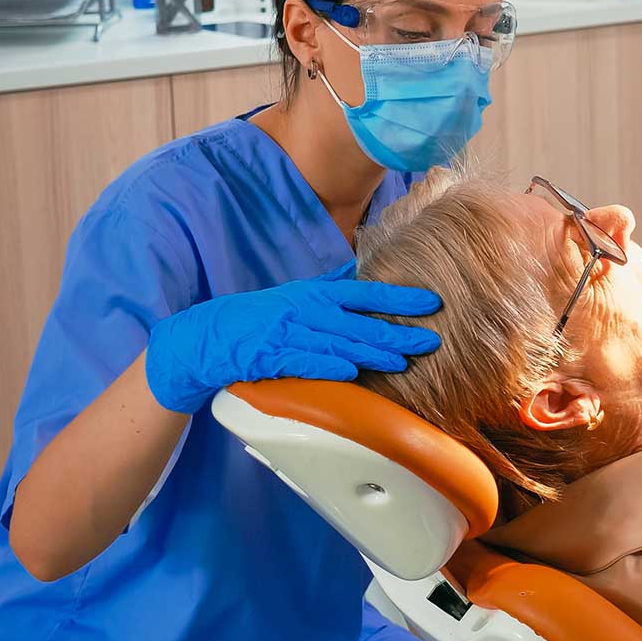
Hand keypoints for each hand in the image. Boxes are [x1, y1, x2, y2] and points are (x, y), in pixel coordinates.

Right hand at [146, 261, 440, 413]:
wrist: (209, 335)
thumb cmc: (260, 316)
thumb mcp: (297, 294)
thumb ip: (329, 285)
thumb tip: (359, 269)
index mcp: (316, 293)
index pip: (366, 293)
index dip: (399, 297)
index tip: (431, 302)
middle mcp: (306, 309)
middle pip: (360, 322)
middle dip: (397, 331)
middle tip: (430, 340)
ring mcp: (289, 331)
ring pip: (338, 342)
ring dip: (371, 352)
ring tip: (401, 361)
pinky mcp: (272, 354)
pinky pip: (304, 360)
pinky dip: (327, 365)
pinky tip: (351, 371)